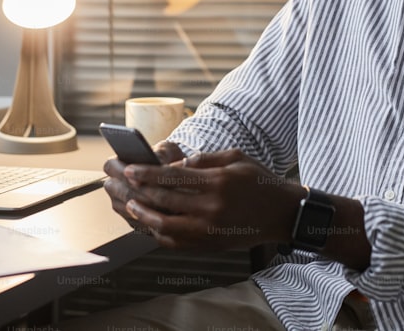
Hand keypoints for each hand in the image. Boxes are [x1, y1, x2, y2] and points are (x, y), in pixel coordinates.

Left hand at [111, 149, 304, 249]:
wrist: (283, 214)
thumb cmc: (260, 182)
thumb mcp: (236, 158)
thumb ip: (204, 158)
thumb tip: (175, 163)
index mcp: (217, 183)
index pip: (172, 177)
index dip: (147, 173)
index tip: (129, 169)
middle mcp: (211, 208)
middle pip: (163, 200)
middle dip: (137, 191)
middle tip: (120, 183)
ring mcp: (209, 230)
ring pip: (165, 226)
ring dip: (142, 215)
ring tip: (129, 204)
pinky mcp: (210, 244)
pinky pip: (176, 242)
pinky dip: (158, 233)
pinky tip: (148, 223)